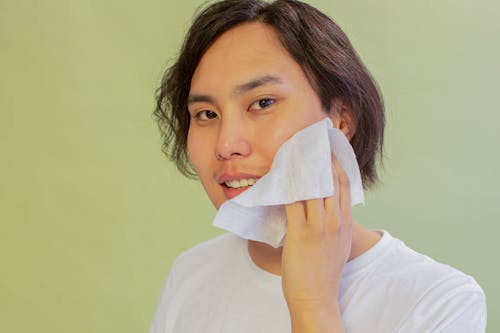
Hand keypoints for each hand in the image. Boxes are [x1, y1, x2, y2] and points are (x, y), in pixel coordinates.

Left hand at [282, 153, 351, 331]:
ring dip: (302, 167)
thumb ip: (333, 224)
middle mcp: (336, 220)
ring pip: (313, 187)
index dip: (337, 164)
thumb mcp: (337, 245)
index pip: (344, 185)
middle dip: (321, 158)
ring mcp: (319, 226)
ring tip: (294, 150)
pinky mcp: (301, 233)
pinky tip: (281, 174)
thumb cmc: (323, 273)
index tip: (330, 149)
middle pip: (330, 180)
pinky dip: (288, 185)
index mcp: (345, 223)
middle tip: (312, 140)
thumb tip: (322, 207)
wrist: (316, 297)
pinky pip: (294, 201)